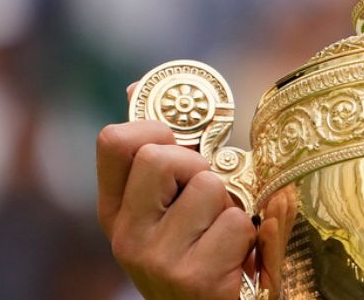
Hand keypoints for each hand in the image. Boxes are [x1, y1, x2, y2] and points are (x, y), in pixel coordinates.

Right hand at [97, 119, 255, 298]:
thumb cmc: (200, 250)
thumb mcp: (170, 206)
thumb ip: (161, 153)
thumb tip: (135, 87)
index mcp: (116, 211)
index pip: (114, 141)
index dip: (154, 128)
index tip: (179, 144)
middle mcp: (126, 236)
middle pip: (162, 156)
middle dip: (200, 167)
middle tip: (209, 200)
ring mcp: (156, 259)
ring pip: (209, 186)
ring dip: (231, 205)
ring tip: (224, 234)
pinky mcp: (193, 278)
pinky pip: (236, 223)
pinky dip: (249, 236)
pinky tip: (238, 259)